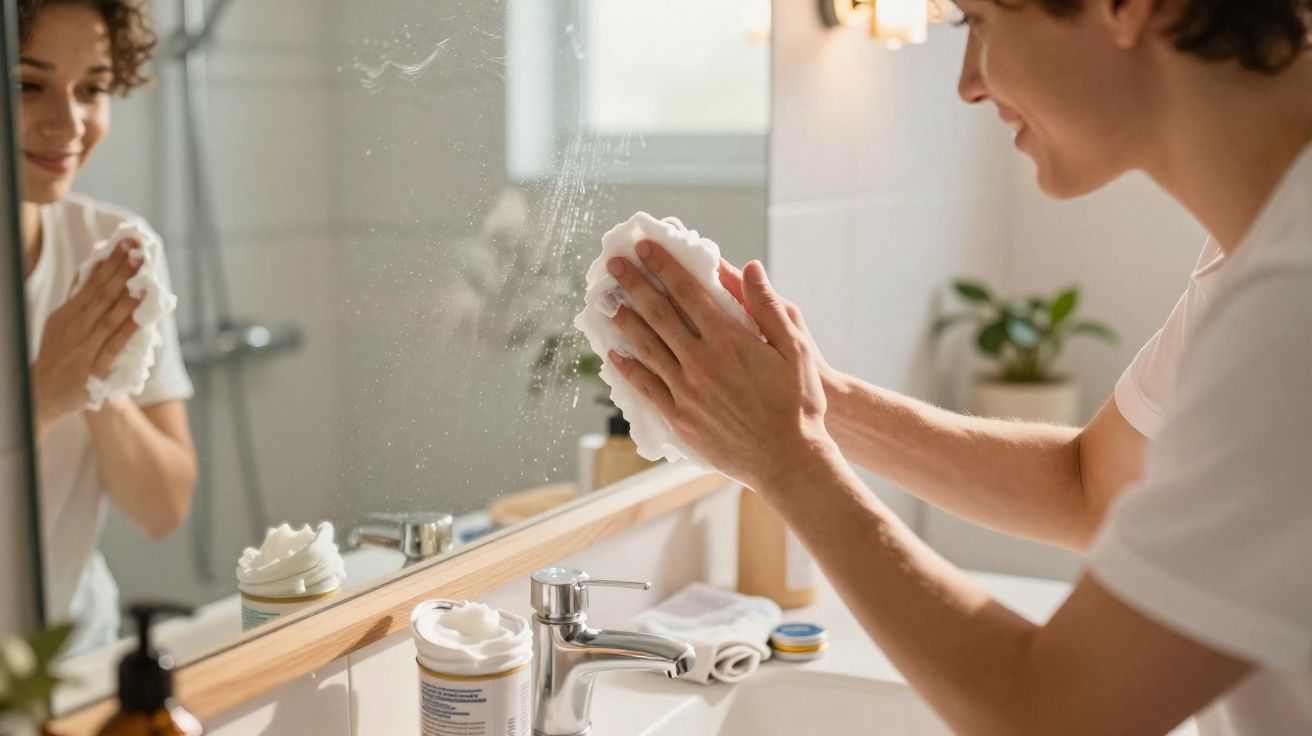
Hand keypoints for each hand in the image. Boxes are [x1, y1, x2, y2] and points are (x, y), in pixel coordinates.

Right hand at [32, 241, 141, 432]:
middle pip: (100, 295)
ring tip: (142, 280)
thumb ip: (76, 299)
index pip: (91, 283)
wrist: (43, 394)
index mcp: (67, 314)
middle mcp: (74, 327)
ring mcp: (84, 347)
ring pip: (108, 318)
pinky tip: (139, 317)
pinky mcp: (94, 369)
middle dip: (121, 272)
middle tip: (138, 251)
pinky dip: (126, 331)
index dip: (110, 263)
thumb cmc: (58, 355)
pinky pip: (112, 346)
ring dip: (126, 298)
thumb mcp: (61, 323)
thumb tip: (89, 270)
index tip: (126, 244)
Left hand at [605, 241, 836, 489]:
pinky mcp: (681, 418)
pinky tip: (615, 355)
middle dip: (634, 285)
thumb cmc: (799, 403)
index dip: (663, 266)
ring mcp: (687, 391)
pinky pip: (647, 387)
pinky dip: (629, 368)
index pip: (686, 292)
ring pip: (647, 347)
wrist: (789, 460)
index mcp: (729, 339)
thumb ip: (768, 306)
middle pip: (658, 314)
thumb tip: (750, 267)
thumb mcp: (794, 348)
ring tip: (607, 302)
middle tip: (614, 265)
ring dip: (625, 321)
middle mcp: (701, 361)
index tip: (644, 248)